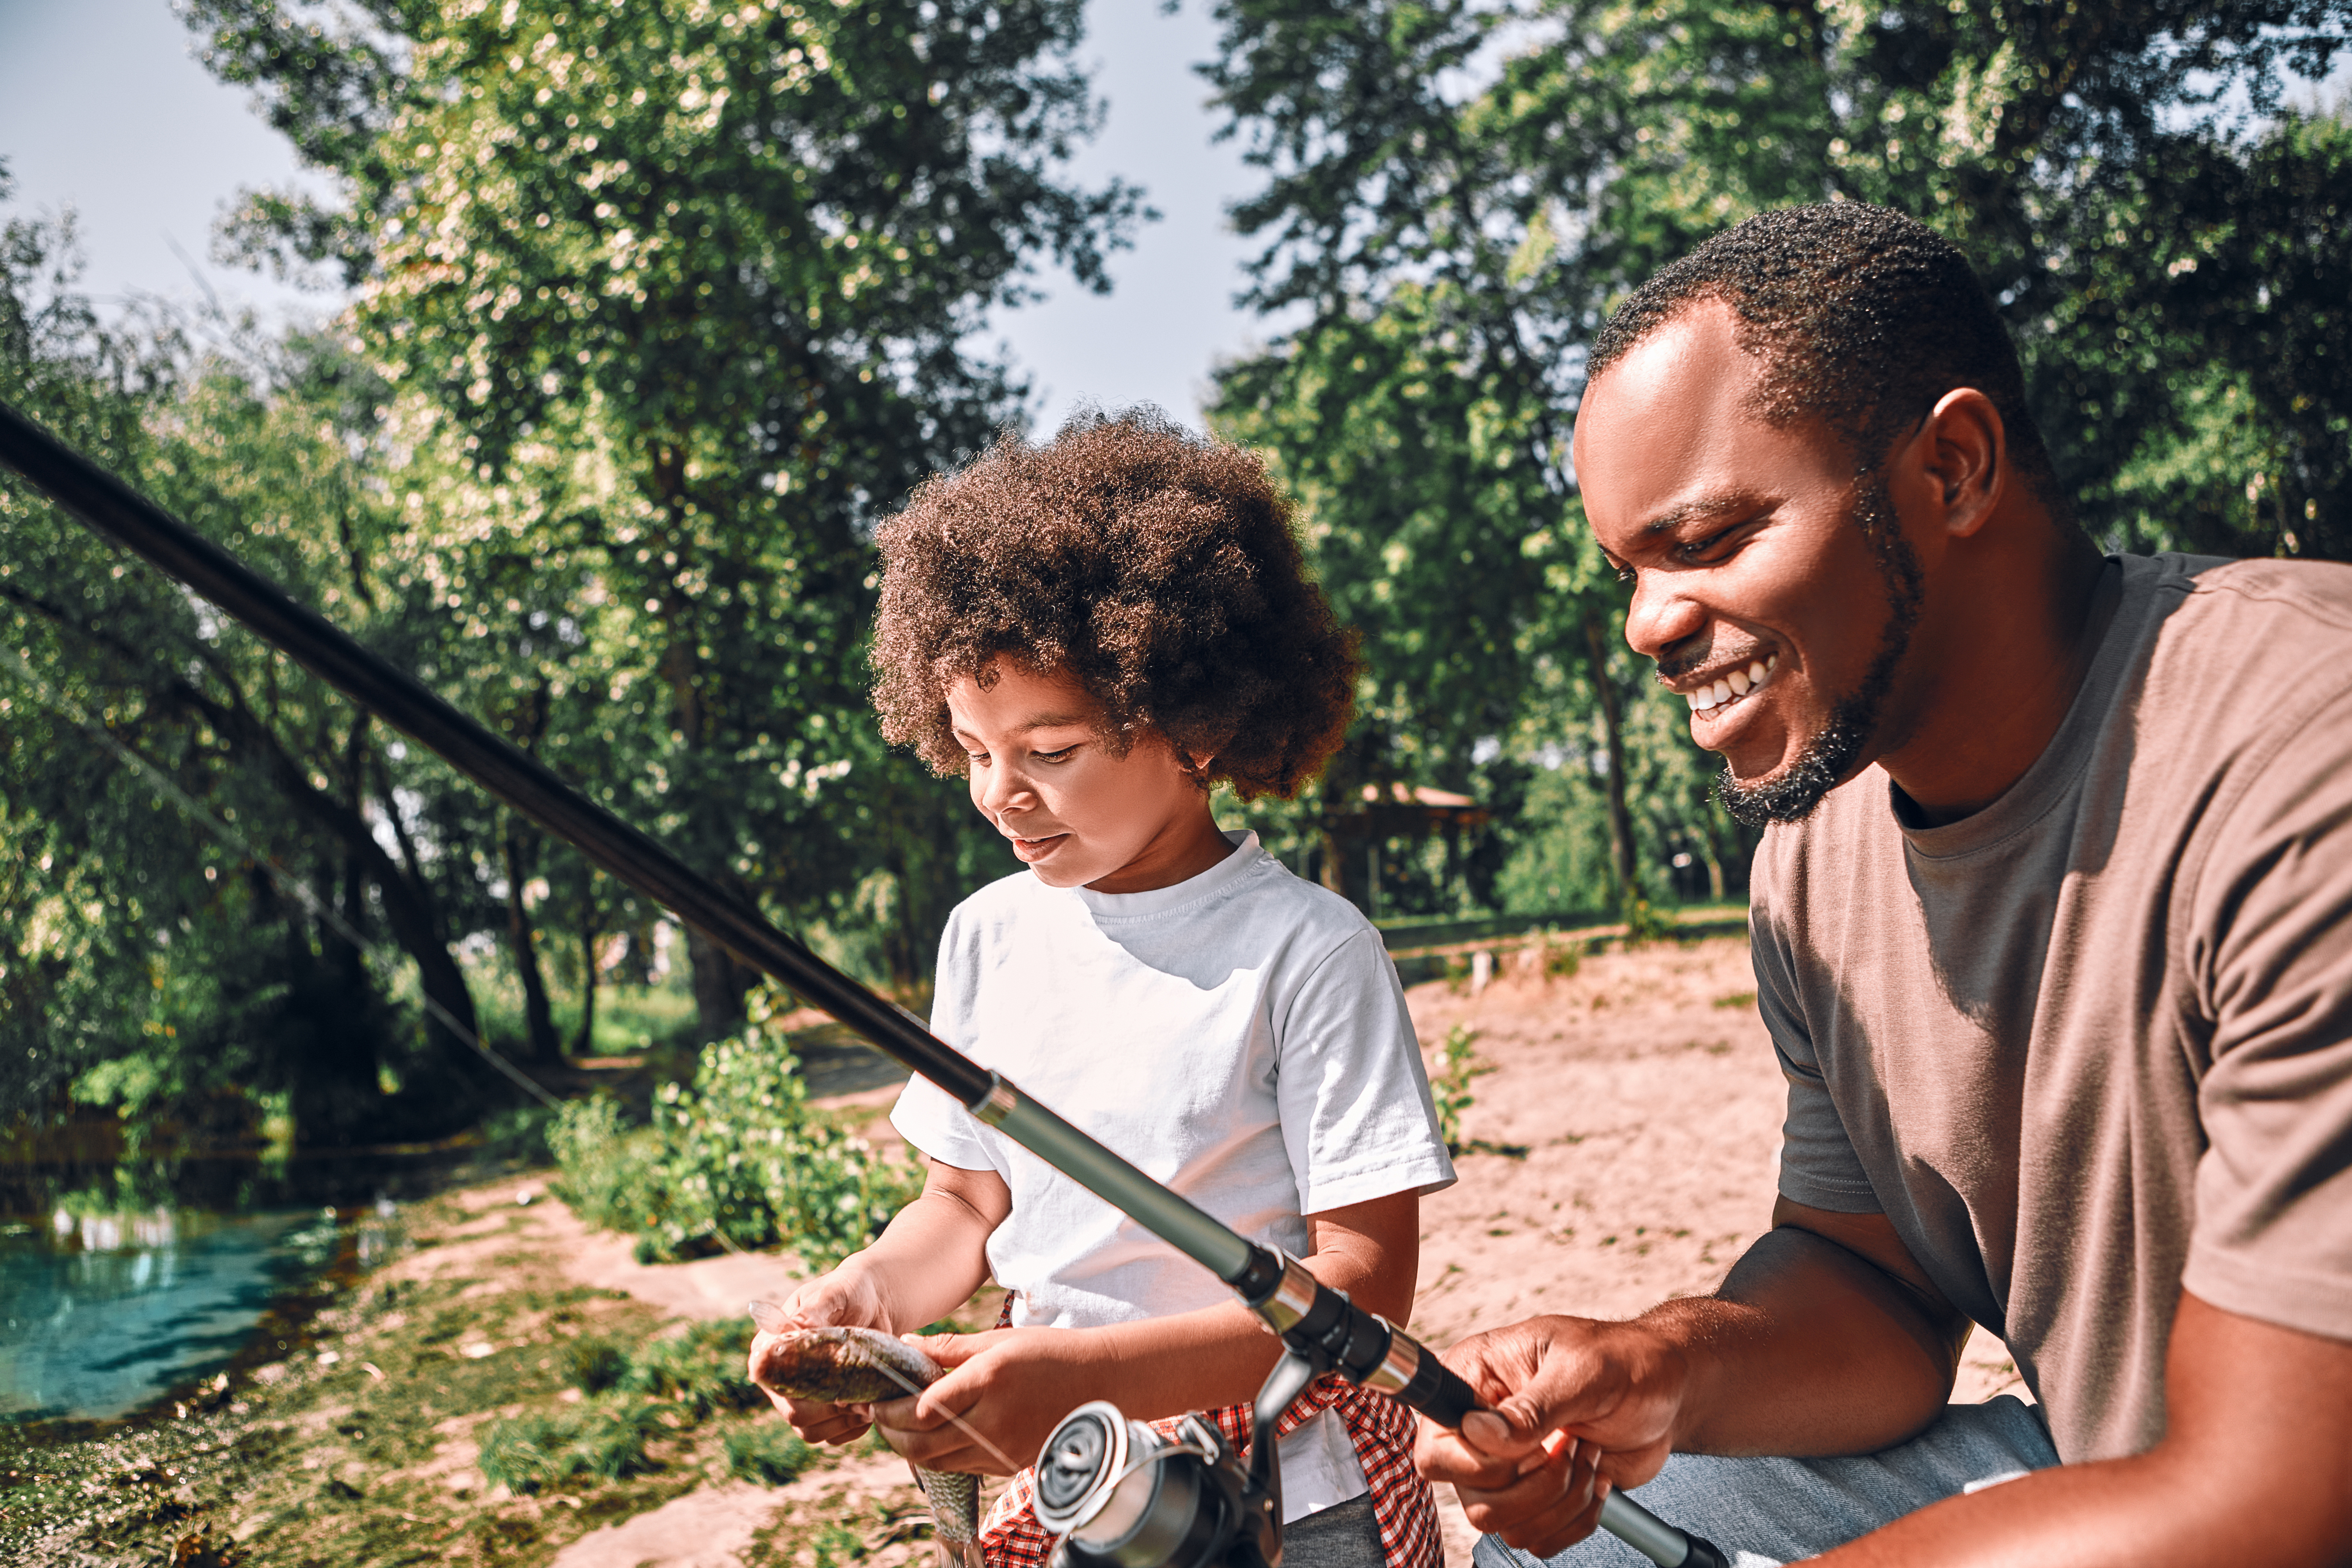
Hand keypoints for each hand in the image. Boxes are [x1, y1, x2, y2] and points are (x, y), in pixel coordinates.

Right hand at [749, 1266, 891, 1444]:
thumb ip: (813, 1312)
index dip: (800, 1387)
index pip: (771, 1380)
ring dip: (842, 1421)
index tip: (834, 1378)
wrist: (877, 1303)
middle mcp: (779, 1378)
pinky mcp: (823, 1413)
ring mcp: (800, 1399)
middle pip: (793, 1413)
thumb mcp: (833, 1294)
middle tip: (860, 1393)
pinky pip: (832, 1436)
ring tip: (868, 1400)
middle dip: (830, 1408)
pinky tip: (870, 1410)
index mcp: (769, 1349)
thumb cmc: (850, 1292)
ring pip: (810, 1431)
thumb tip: (793, 1329)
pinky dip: (852, 1429)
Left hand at [872, 1327, 1100, 1476]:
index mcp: (990, 1379)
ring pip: (937, 1461)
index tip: (877, 1396)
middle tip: (876, 1416)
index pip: (925, 1407)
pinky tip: (929, 1437)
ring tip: (895, 1428)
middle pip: (923, 1442)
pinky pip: (959, 1467)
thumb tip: (905, 1343)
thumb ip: (949, 1348)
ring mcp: (1002, 1447)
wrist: (1100, 1383)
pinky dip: (936, 1455)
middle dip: (890, 1432)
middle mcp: (994, 1419)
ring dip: (908, 1448)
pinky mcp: (1007, 1463)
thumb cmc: (1049, 1353)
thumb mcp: (998, 1340)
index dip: (893, 1408)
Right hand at [1415, 1314, 1688, 1559]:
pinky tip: (1595, 1480)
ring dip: (1563, 1501)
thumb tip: (1477, 1432)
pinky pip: (1538, 1539)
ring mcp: (1507, 1467)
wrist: (1665, 1390)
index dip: (1480, 1463)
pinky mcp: (1535, 1497)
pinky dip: (1576, 1520)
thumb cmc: (1625, 1362)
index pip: (1437, 1448)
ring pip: (1507, 1526)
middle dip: (1538, 1486)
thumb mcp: (1582, 1372)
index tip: (1533, 1443)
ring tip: (1588, 1456)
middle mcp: (1480, 1427)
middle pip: (1474, 1500)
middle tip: (1571, 1446)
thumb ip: (1530, 1407)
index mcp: (1474, 1378)